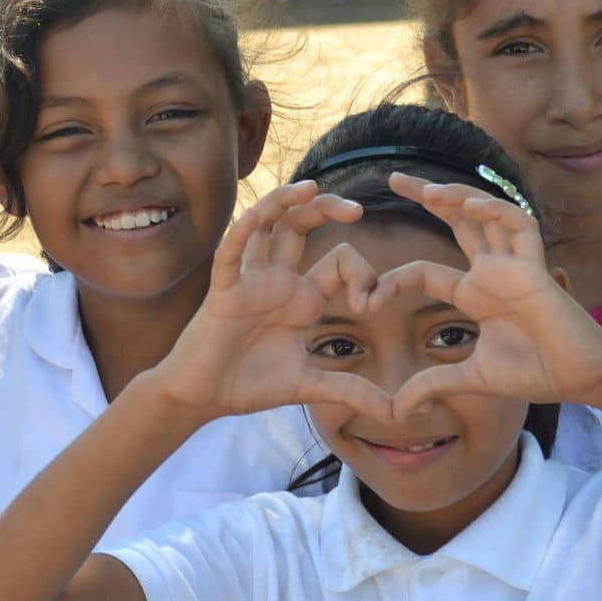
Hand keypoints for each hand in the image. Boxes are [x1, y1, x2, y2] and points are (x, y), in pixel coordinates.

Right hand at [153, 182, 388, 419]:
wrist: (203, 397)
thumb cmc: (249, 384)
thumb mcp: (310, 386)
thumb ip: (352, 391)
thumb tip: (398, 412)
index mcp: (302, 297)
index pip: (339, 262)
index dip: (362, 275)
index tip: (369, 304)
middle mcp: (277, 280)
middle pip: (301, 226)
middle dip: (328, 210)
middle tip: (358, 209)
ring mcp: (249, 281)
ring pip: (266, 226)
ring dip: (286, 203)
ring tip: (311, 188)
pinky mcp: (223, 290)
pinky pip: (232, 252)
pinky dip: (244, 231)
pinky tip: (259, 215)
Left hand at [378, 174, 601, 415]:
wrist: (578, 379)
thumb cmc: (534, 372)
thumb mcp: (469, 379)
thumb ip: (431, 385)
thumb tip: (395, 409)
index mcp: (474, 292)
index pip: (425, 271)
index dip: (393, 280)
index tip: (366, 300)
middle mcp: (492, 271)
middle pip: (457, 222)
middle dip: (428, 197)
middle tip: (394, 176)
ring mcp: (514, 265)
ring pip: (484, 215)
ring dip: (457, 198)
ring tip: (426, 189)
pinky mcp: (536, 267)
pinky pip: (518, 225)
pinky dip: (495, 212)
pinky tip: (470, 205)